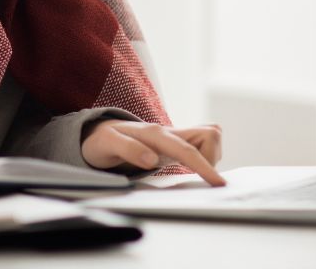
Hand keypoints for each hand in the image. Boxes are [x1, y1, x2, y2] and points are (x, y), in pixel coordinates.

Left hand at [81, 120, 225, 185]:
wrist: (97, 133)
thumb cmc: (102, 140)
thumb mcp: (107, 145)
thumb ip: (128, 149)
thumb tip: (152, 159)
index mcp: (154, 134)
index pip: (186, 149)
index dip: (205, 166)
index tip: (218, 183)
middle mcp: (168, 132)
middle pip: (210, 134)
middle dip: (212, 158)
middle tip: (197, 176)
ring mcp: (174, 137)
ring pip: (209, 138)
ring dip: (209, 156)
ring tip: (191, 171)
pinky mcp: (175, 143)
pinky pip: (202, 145)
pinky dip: (205, 156)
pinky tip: (190, 168)